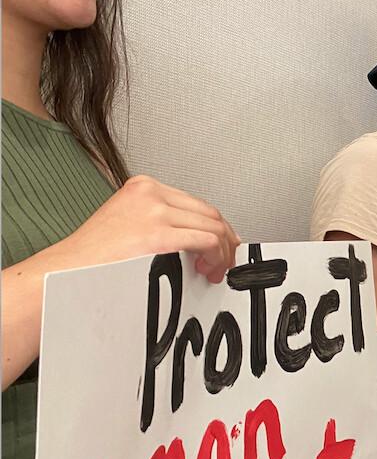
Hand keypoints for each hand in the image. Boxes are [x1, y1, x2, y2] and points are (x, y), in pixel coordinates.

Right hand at [55, 175, 238, 282]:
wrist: (68, 270)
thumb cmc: (94, 255)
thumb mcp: (129, 223)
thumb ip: (160, 222)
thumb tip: (194, 237)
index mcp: (143, 187)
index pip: (196, 203)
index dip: (216, 227)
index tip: (220, 246)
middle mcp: (150, 194)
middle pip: (209, 213)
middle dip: (224, 241)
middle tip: (222, 262)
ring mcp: (154, 210)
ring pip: (213, 226)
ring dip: (222, 252)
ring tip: (212, 271)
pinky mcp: (158, 233)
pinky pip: (207, 240)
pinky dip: (216, 257)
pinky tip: (206, 269)